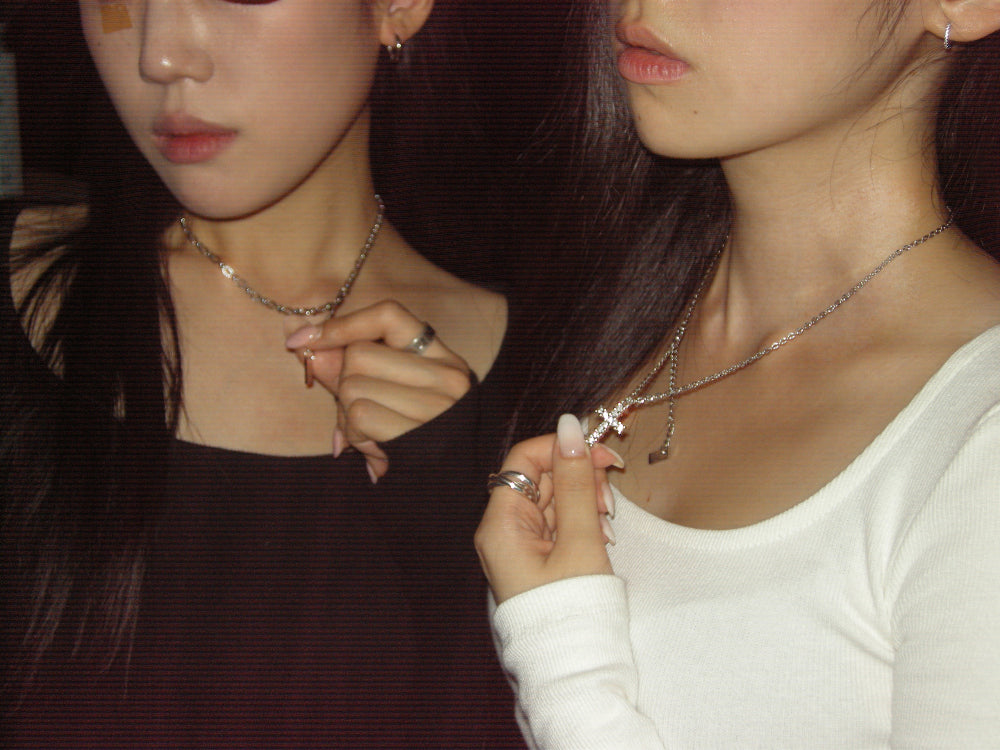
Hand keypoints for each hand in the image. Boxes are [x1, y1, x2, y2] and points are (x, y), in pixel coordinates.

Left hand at [285, 300, 471, 480]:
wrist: (453, 499)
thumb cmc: (417, 447)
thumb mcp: (391, 401)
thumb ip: (352, 370)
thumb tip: (305, 343)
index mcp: (444, 361)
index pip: (389, 315)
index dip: (343, 324)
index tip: (306, 339)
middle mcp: (448, 377)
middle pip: (359, 355)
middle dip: (343, 386)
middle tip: (360, 419)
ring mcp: (439, 405)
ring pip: (352, 386)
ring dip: (347, 418)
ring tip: (373, 438)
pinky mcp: (422, 432)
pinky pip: (358, 415)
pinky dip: (355, 436)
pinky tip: (376, 453)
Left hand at [475, 415, 621, 603]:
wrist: (574, 669)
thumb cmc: (574, 609)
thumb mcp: (581, 541)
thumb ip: (577, 482)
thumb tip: (571, 427)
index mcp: (501, 524)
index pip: (523, 459)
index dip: (562, 447)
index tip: (602, 454)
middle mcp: (503, 530)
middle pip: (539, 476)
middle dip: (579, 476)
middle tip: (611, 495)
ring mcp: (520, 546)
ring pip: (552, 498)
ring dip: (584, 499)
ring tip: (607, 522)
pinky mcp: (537, 558)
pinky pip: (557, 522)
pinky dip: (582, 520)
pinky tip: (601, 534)